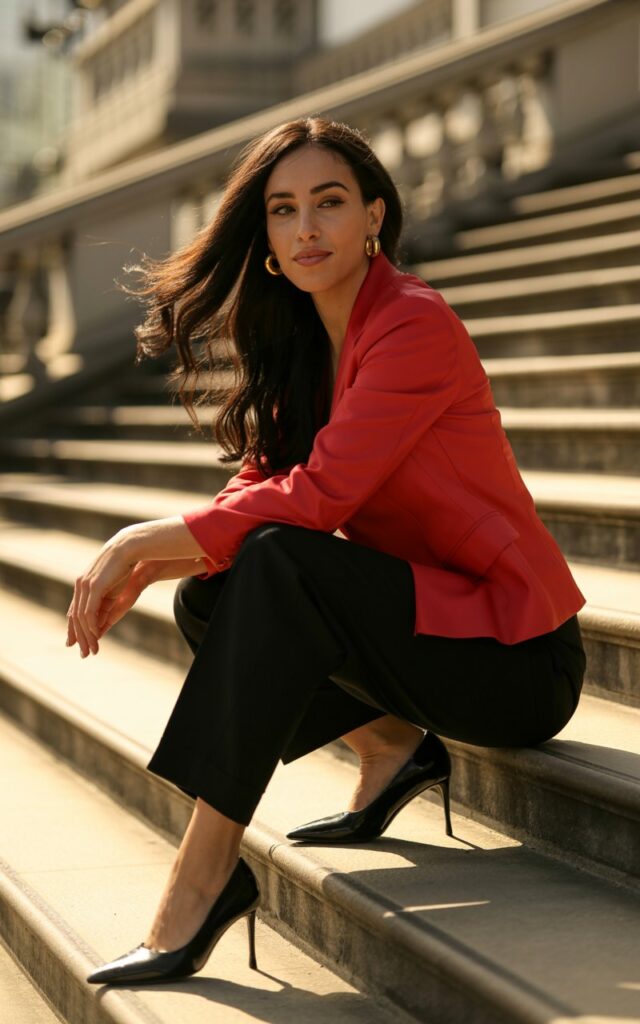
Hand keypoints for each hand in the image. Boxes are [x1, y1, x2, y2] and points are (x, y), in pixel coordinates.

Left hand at [66, 532, 135, 657]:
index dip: (74, 629)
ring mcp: (84, 585)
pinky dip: (91, 626)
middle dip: (79, 637)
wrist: (129, 548)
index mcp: (83, 584)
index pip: (74, 611)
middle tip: (84, 654)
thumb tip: (102, 617)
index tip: (74, 644)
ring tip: (92, 649)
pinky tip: (95, 636)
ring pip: (80, 617)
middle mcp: (80, 585)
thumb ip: (106, 603)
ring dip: (86, 636)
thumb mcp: (114, 588)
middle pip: (75, 617)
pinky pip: (88, 612)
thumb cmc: (125, 565)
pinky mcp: (93, 586)